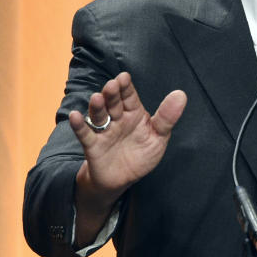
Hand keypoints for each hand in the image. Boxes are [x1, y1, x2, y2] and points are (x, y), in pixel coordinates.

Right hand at [68, 72, 186, 244]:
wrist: (124, 179)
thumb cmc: (142, 154)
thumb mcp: (158, 137)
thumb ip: (167, 118)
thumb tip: (181, 94)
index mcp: (134, 114)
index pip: (130, 97)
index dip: (126, 88)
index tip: (124, 77)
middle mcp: (117, 119)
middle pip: (113, 104)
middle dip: (112, 94)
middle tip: (112, 85)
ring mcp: (104, 132)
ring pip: (99, 116)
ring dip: (97, 107)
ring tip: (97, 98)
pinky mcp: (93, 146)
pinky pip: (85, 134)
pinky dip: (79, 126)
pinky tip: (75, 116)